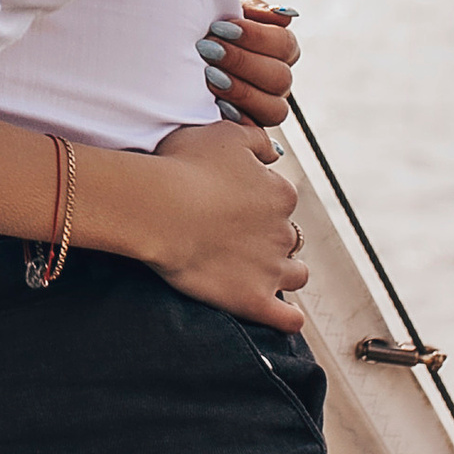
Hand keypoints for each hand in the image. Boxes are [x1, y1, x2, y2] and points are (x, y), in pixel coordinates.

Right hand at [135, 115, 307, 332]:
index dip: (256, 201)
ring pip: (295, 275)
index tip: (230, 202)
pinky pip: (287, 318)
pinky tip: (283, 316)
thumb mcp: (224, 134)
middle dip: (269, 238)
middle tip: (235, 237)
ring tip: (257, 273)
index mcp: (279, 192)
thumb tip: (274, 152)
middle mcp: (283, 231)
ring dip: (283, 273)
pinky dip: (288, 318)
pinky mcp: (254, 300)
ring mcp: (271, 269)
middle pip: (288, 237)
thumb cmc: (184, 166)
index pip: (279, 199)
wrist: (159, 208)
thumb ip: (256, 139)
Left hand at [200, 0, 297, 126]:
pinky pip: (254, 131)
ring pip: (274, 109)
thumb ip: (253, 10)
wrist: (177, 51)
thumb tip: (286, 15)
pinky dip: (237, 117)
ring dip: (241, 91)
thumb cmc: (204, 28)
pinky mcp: (248, 127)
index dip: (255, 36)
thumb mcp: (224, 11)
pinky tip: (215, 104)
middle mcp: (279, 80)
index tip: (220, 27)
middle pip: (280, 77)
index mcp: (281, 49)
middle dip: (242, 62)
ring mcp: (266, 106)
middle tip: (207, 49)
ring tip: (209, 76)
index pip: (285, 45)